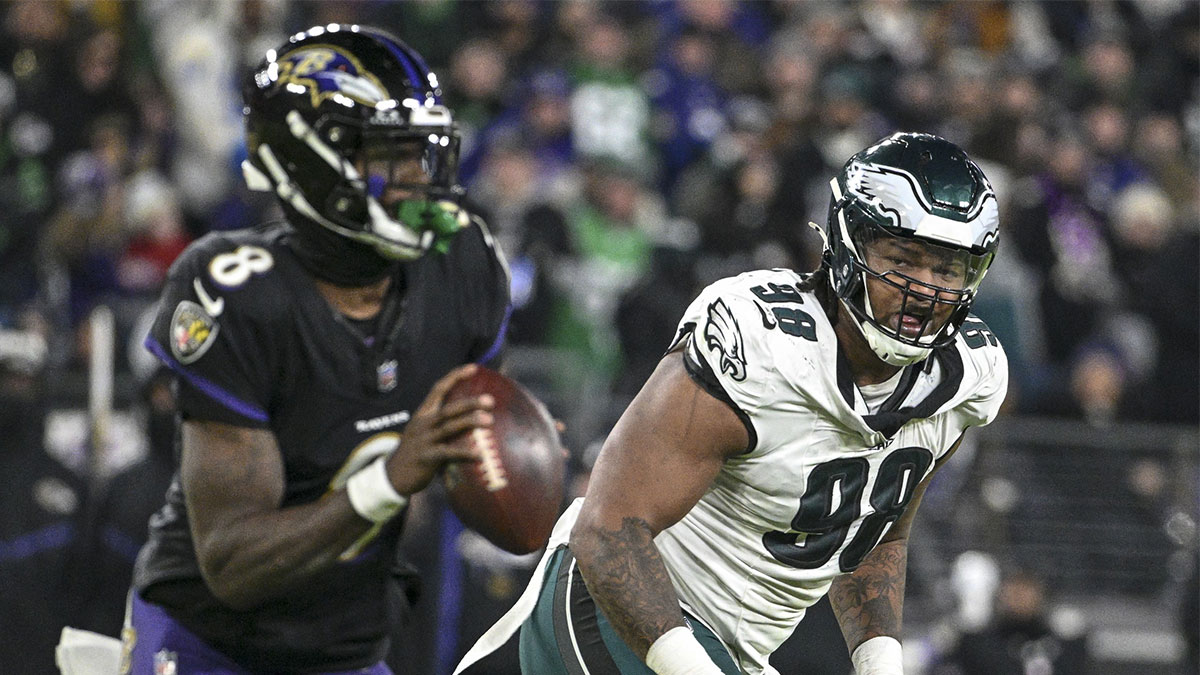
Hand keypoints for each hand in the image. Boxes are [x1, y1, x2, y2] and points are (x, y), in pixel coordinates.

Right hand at [386, 364, 493, 494]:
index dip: (456, 376)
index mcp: (423, 414)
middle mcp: (423, 423)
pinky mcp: (426, 458)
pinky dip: (465, 453)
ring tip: (489, 420)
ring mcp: (424, 440)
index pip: (439, 389)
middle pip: (448, 409)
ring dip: (470, 422)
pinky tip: (479, 455)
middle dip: (469, 403)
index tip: (474, 368)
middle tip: (490, 400)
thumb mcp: (426, 432)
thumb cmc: (416, 452)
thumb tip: (474, 419)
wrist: (393, 475)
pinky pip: (448, 453)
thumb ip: (444, 424)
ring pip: (449, 427)